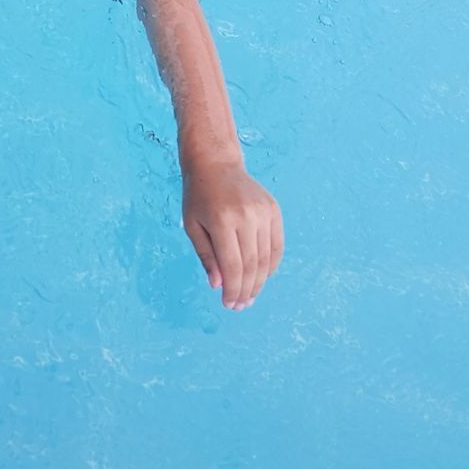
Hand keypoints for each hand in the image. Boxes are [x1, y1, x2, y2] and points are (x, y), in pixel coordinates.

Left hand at [182, 159, 283, 310]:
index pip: (232, 265)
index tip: (229, 304)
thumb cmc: (198, 196)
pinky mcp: (273, 210)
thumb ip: (206, 255)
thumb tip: (218, 285)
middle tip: (240, 305)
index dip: (232, 289)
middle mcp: (246, 216)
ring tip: (250, 295)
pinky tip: (261, 276)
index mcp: (222, 220)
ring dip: (259, 281)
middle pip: (251, 265)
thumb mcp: (192, 224)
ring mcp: (263, 212)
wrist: (215, 163)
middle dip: (246, 290)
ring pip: (266, 258)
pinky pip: (276, 245)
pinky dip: (271, 264)